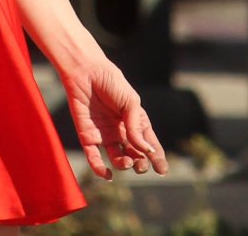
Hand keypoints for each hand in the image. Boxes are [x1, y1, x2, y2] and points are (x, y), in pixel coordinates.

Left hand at [61, 58, 169, 179]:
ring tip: (127, 161)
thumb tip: (146, 151)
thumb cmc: (110, 82)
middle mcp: (121, 130)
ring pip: (117, 158)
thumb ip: (136, 126)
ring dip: (123, 164)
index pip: (148, 143)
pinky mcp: (87, 136)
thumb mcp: (130, 102)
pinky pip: (94, 157)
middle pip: (134, 154)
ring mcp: (104, 134)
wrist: (85, 72)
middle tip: (141, 166)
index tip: (162, 171)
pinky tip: (107, 175)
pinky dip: (99, 169)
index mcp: (135, 121)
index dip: (156, 157)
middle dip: (140, 163)